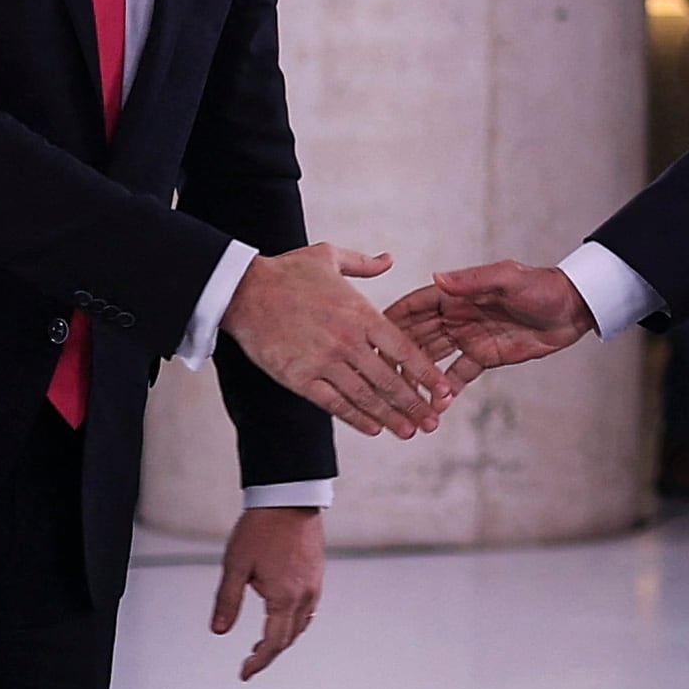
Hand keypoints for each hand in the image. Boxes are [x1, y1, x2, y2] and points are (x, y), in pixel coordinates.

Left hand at [211, 506, 322, 680]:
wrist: (289, 497)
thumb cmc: (262, 527)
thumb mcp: (236, 565)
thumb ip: (227, 600)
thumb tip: (219, 630)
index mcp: (285, 597)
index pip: (273, 643)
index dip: (258, 662)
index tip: (245, 672)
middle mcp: (304, 595)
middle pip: (289, 637)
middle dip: (270, 652)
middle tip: (251, 659)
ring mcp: (314, 583)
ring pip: (302, 624)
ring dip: (284, 637)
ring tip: (264, 641)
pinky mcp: (317, 572)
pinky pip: (309, 608)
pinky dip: (295, 620)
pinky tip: (282, 613)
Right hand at [220, 244, 453, 437]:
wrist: (244, 291)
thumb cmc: (288, 272)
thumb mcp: (330, 256)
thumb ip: (364, 264)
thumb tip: (389, 258)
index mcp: (361, 313)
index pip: (403, 350)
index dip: (427, 374)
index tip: (444, 390)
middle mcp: (348, 341)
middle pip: (389, 380)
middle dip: (414, 405)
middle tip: (432, 423)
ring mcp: (324, 362)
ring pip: (365, 397)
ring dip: (390, 418)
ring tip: (409, 432)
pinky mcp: (300, 379)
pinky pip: (334, 404)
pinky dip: (356, 418)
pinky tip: (373, 428)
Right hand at [385, 260, 595, 391]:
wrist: (573, 309)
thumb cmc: (541, 286)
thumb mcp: (508, 279)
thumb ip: (473, 281)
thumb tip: (437, 277)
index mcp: (457, 294)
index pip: (415, 306)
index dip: (392, 320)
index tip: (368, 337)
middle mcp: (456, 316)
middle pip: (417, 337)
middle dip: (398, 357)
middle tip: (381, 380)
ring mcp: (467, 338)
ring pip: (433, 360)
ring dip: (419, 379)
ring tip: (406, 400)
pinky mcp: (483, 357)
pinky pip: (457, 375)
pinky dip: (445, 390)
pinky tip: (435, 407)